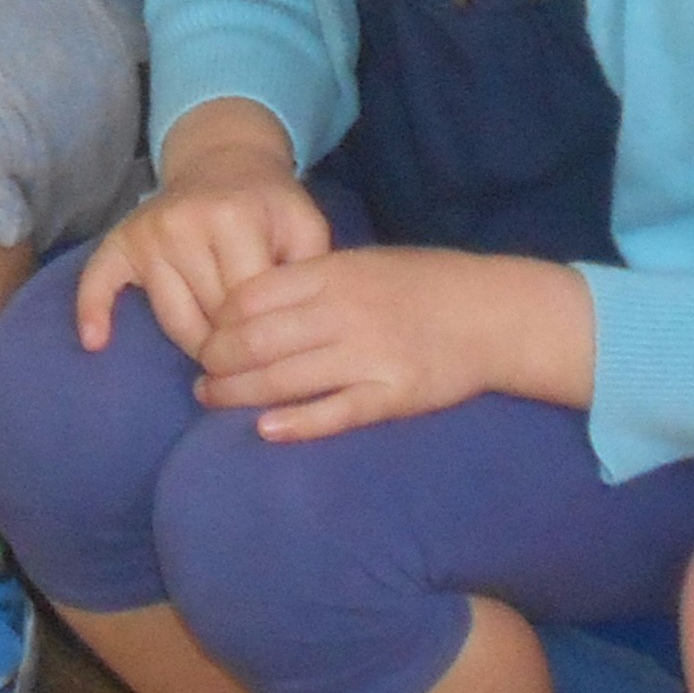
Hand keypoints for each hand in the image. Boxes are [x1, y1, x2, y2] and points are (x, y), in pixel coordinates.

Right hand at [73, 165, 335, 363]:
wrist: (224, 159)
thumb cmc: (269, 204)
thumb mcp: (305, 227)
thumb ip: (309, 274)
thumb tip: (294, 331)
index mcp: (235, 220)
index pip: (246, 307)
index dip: (263, 337)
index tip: (275, 352)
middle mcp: (184, 225)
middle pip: (210, 318)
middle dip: (233, 345)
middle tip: (250, 355)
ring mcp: (148, 233)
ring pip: (171, 318)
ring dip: (194, 344)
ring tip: (215, 355)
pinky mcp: (121, 239)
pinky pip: (98, 280)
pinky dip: (93, 311)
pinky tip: (95, 341)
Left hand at [189, 243, 559, 440]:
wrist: (493, 313)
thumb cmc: (421, 284)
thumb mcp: (361, 262)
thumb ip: (309, 279)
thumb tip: (246, 304)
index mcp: (333, 272)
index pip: (251, 297)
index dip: (218, 320)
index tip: (206, 335)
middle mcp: (344, 311)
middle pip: (257, 341)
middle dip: (217, 362)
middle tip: (201, 376)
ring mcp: (368, 354)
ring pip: (285, 379)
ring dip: (239, 395)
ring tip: (213, 400)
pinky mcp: (393, 394)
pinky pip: (335, 412)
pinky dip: (296, 423)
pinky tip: (266, 430)